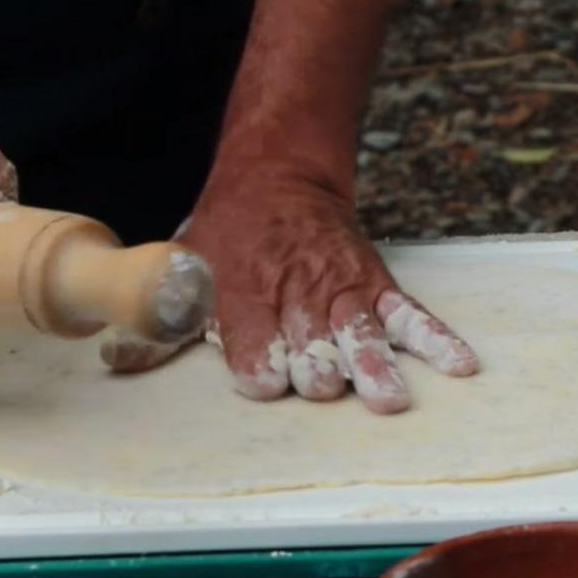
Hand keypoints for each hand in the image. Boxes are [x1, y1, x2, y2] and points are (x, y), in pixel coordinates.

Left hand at [102, 172, 477, 413]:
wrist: (276, 178)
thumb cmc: (226, 237)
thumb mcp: (184, 271)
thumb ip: (160, 326)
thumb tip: (118, 360)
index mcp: (245, 295)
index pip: (254, 337)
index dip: (260, 361)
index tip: (266, 382)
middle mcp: (295, 296)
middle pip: (310, 339)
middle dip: (316, 366)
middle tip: (322, 385)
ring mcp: (340, 292)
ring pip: (359, 332)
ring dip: (372, 365)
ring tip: (388, 399)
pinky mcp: (374, 287)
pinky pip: (409, 316)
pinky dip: (435, 339)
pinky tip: (459, 365)